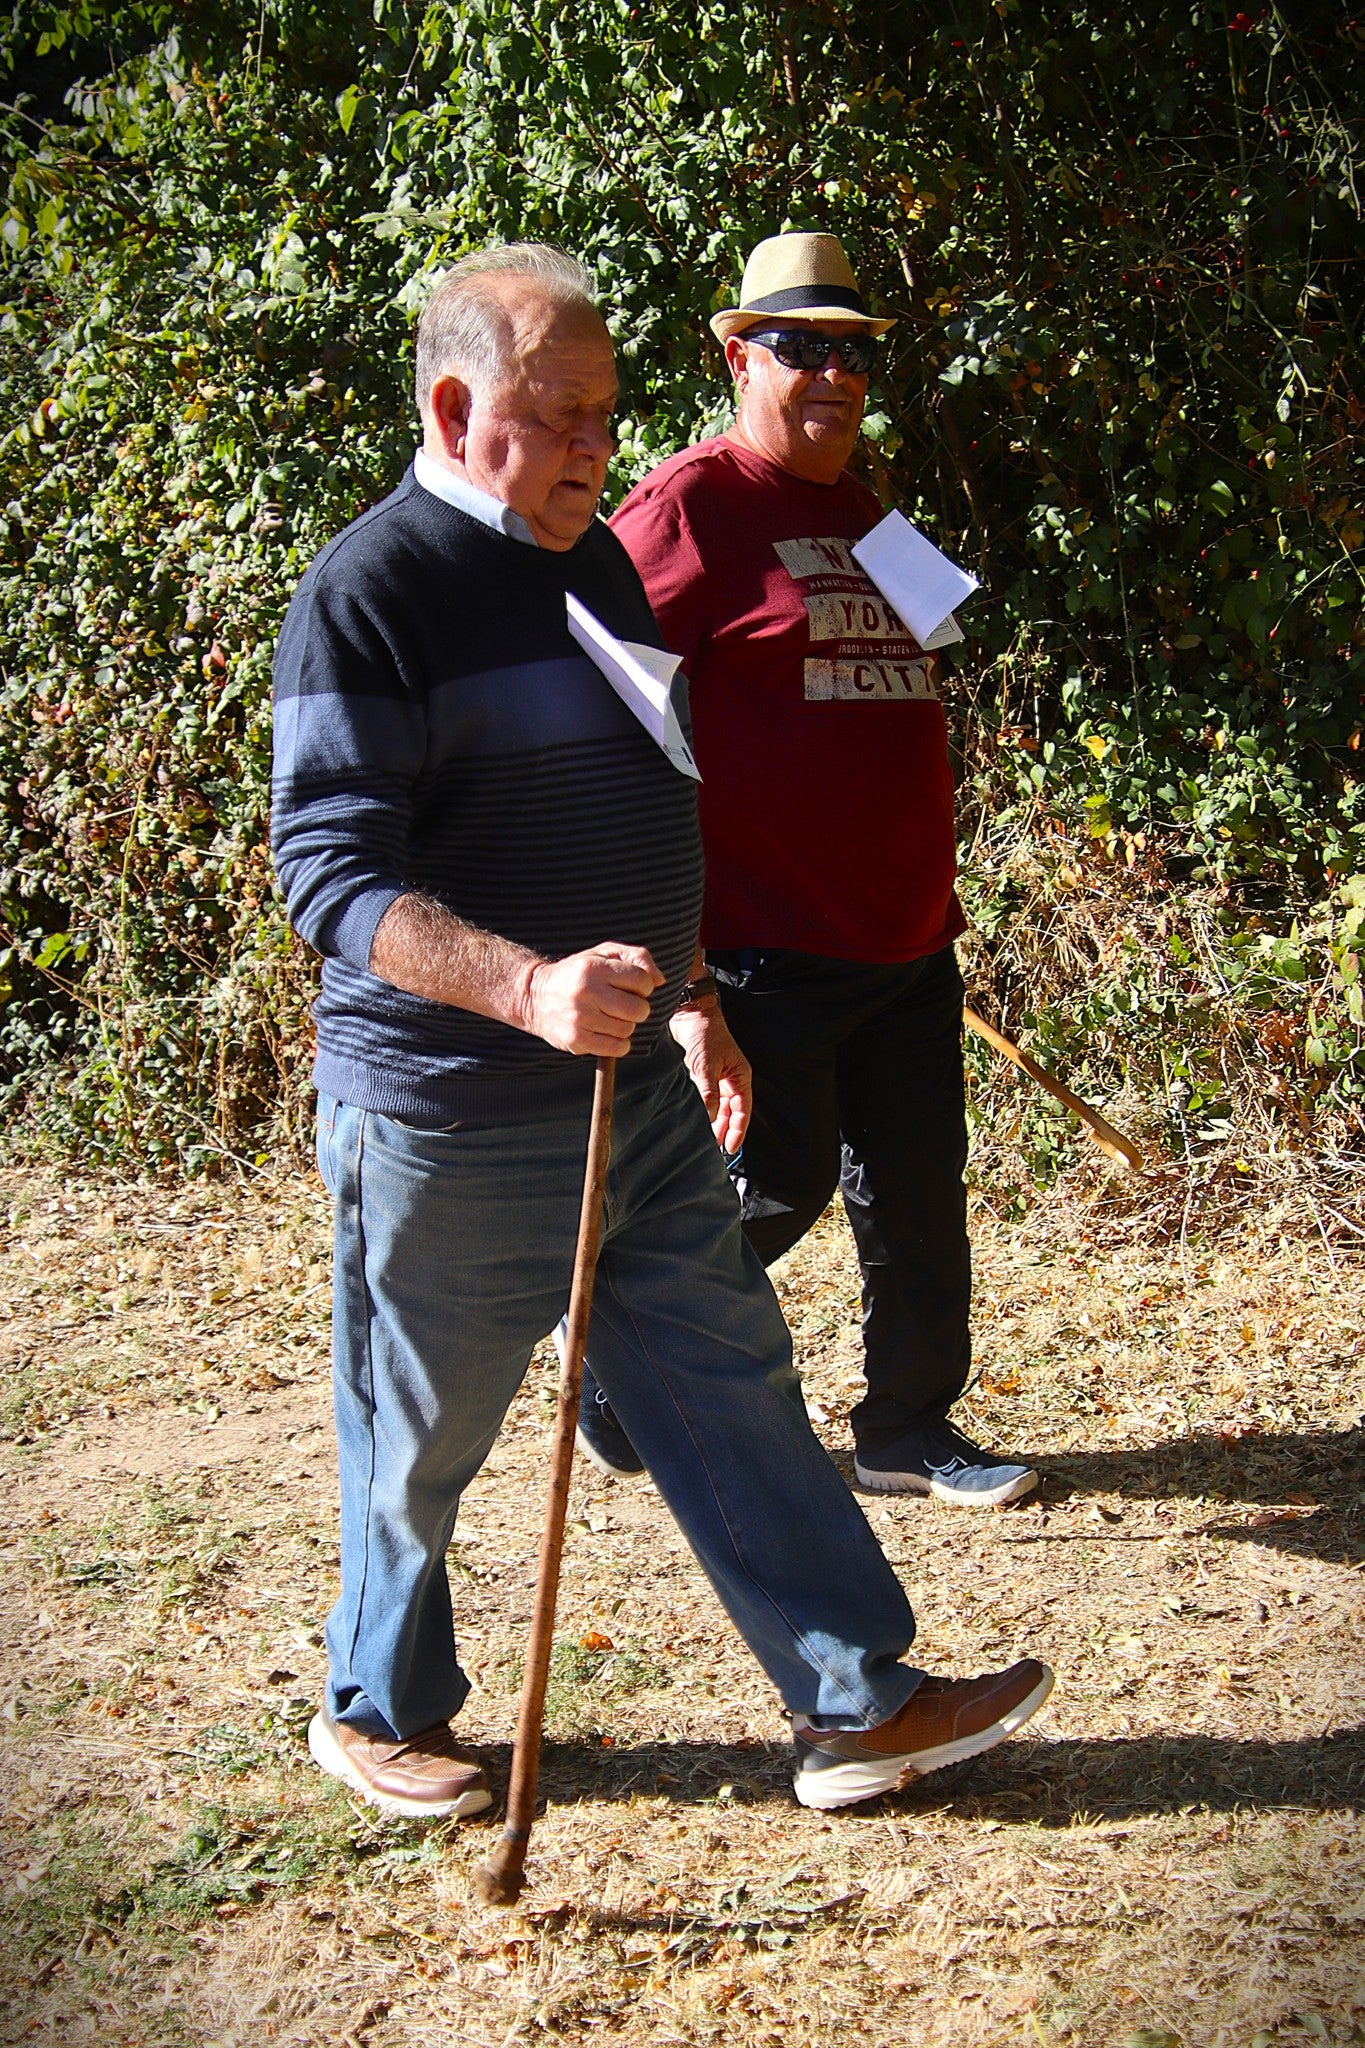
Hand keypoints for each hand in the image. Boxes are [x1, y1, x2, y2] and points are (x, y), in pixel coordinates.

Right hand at [522, 943, 663, 1056]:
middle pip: (638, 1009)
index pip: (642, 980)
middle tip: (623, 1005)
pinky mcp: (577, 1040)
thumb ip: (636, 957)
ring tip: (609, 1017)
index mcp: (595, 967)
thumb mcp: (603, 953)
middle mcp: (587, 992)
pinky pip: (617, 1048)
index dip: (643, 986)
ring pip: (628, 1029)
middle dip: (638, 1008)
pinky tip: (606, 1032)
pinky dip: (618, 1043)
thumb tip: (659, 980)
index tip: (631, 987)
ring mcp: (581, 1018)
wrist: (534, 996)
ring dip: (625, 1025)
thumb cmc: (576, 973)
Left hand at [670, 1001, 750, 1152]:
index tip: (730, 1147)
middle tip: (715, 1148)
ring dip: (714, 1121)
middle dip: (725, 1129)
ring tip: (706, 1138)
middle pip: (731, 1111)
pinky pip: (706, 1098)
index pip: (743, 1109)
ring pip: (719, 1106)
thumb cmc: (705, 1032)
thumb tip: (711, 1117)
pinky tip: (696, 1119)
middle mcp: (731, 1078)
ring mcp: (717, 1077)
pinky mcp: (703, 1074)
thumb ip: (709, 1092)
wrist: (689, 1014)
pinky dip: (703, 1109)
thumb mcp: (707, 1065)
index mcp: (740, 1075)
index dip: (738, 1130)